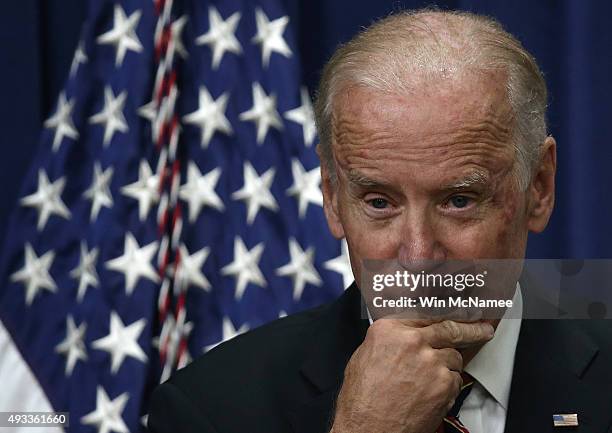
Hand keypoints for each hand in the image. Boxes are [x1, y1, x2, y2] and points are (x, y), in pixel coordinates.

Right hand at [330, 319, 493, 432]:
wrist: (370, 428)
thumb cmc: (363, 398)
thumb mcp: (365, 356)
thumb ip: (389, 340)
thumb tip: (404, 335)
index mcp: (390, 330)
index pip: (426, 314)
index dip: (444, 314)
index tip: (457, 314)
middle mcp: (413, 342)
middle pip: (450, 328)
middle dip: (471, 329)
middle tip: (482, 329)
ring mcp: (431, 362)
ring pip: (454, 356)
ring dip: (447, 365)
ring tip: (429, 379)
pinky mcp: (444, 384)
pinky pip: (455, 379)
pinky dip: (448, 385)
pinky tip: (430, 392)